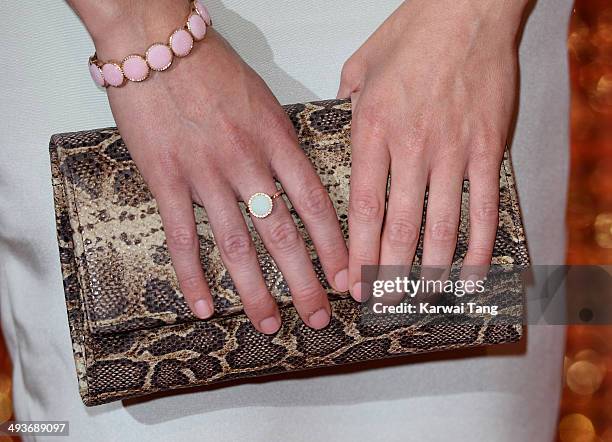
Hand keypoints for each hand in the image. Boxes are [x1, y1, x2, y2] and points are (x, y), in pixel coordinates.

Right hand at [79, 1, 348, 332]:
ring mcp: (206, 173)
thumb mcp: (263, 99)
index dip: (335, 245)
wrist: (155, 42)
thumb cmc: (212, 67)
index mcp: (277, 140)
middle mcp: (248, 162)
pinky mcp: (167, 179)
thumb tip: (297, 178)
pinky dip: (192, 275)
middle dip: (304, 282)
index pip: (316, 203)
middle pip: (283, 234)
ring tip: (268, 325)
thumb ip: (281, 141)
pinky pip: (182, 236)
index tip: (347, 276)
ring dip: (255, 291)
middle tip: (319, 316)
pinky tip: (204, 305)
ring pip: (237, 245)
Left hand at [338, 0, 527, 299]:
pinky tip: (471, 274)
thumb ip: (345, 102)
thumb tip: (338, 119)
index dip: (357, 254)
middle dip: (387, 274)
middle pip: (398, 228)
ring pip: (440, 227)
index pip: (363, 208)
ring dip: (428, 270)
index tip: (351, 282)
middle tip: (381, 303)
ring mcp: (454, 152)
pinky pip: (484, 208)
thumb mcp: (361, 65)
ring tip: (418, 298)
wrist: (469, 8)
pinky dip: (479, 247)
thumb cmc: (415, 32)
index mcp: (373, 130)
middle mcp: (412, 148)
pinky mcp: (488, 149)